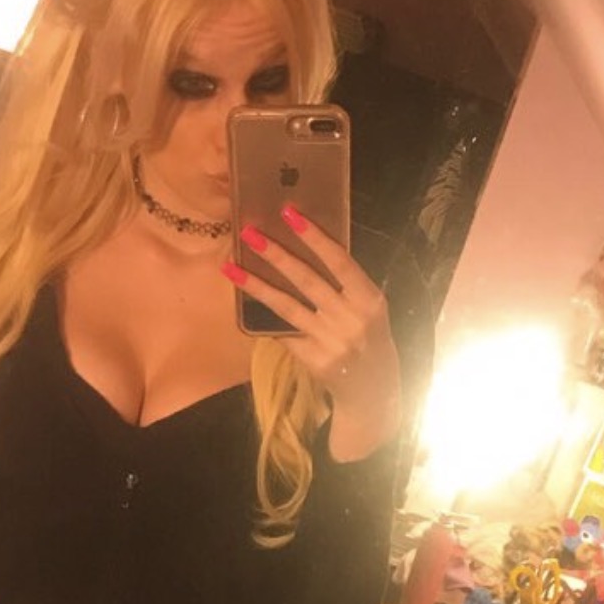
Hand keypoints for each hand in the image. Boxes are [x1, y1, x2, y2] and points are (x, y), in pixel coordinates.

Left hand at [224, 206, 400, 459]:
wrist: (373, 390)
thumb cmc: (370, 339)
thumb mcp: (370, 309)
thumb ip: (347, 284)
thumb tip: (310, 247)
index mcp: (370, 300)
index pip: (340, 262)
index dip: (315, 237)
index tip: (290, 214)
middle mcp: (350, 320)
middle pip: (307, 281)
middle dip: (276, 255)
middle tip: (249, 232)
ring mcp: (329, 342)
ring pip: (286, 307)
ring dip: (256, 285)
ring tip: (231, 266)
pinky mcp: (312, 359)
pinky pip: (283, 332)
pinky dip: (263, 317)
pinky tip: (242, 301)